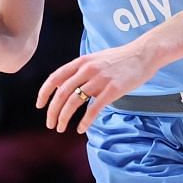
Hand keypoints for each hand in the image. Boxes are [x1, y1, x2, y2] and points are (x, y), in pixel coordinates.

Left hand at [37, 39, 160, 134]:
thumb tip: (64, 86)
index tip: (39, 105)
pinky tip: (81, 129)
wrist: (143, 54)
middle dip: (53, 111)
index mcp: (82, 61)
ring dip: (64, 117)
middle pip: (62, 93)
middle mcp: (87, 69)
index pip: (56, 77)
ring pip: (74, 102)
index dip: (44, 92)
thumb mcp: (96, 59)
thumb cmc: (120, 59)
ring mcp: (100, 79)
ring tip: (61, 128)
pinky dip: (85, 121)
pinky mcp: (113, 90)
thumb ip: (80, 70)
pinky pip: (93, 108)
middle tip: (50, 124)